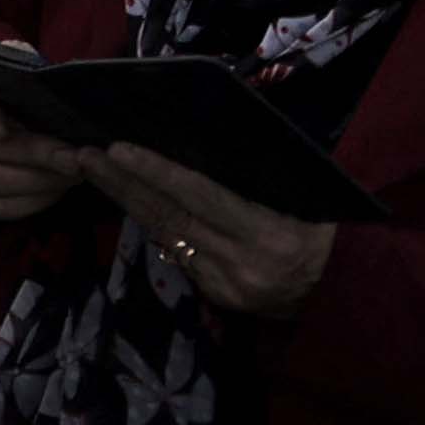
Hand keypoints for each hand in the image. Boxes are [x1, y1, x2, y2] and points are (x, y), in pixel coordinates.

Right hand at [0, 60, 84, 222]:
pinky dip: (29, 200)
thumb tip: (51, 86)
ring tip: (70, 174)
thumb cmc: (9, 82)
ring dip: (33, 180)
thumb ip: (23, 67)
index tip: (4, 128)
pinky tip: (56, 189)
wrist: (3, 107)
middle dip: (29, 154)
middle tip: (70, 158)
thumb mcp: (13, 62)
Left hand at [87, 141, 337, 317]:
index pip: (202, 196)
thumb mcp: (303, 196)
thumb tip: (209, 128)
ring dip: (126, 199)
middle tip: (84, 151)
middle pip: (171, 215)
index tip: (119, 147)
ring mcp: (228, 284)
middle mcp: (245, 263)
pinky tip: (123, 198)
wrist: (339, 294)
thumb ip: (257, 171)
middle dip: (123, 181)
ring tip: (91, 167)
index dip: (158, 172)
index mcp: (269, 233)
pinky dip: (149, 223)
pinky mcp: (216, 296)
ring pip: (165, 233)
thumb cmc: (320, 228)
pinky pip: (175, 252)